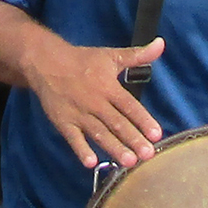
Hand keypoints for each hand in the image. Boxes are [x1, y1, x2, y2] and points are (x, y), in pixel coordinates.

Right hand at [23, 38, 167, 169]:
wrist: (46, 62)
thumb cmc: (82, 61)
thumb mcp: (111, 55)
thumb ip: (137, 55)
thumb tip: (161, 44)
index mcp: (108, 86)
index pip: (129, 106)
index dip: (143, 120)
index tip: (156, 134)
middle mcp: (95, 102)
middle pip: (117, 123)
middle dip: (133, 139)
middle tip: (147, 155)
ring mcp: (78, 113)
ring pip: (99, 133)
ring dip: (114, 148)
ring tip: (129, 162)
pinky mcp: (63, 121)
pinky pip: (73, 138)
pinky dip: (81, 150)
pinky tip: (91, 163)